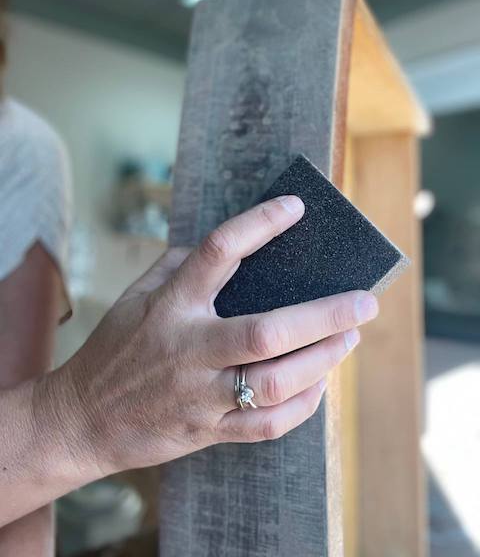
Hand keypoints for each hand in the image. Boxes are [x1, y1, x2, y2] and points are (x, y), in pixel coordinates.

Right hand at [39, 195, 378, 476]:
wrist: (83, 418)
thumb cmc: (115, 348)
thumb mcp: (136, 296)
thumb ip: (178, 266)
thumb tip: (229, 246)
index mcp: (170, 306)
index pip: (218, 252)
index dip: (259, 224)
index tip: (295, 208)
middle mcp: (188, 349)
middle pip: (267, 332)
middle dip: (325, 315)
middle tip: (365, 301)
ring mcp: (200, 394)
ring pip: (275, 383)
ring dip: (323, 359)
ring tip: (350, 337)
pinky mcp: (208, 430)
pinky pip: (267, 425)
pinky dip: (303, 404)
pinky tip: (320, 382)